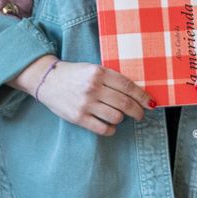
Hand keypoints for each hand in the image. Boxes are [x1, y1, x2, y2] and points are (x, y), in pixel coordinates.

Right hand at [23, 58, 151, 136]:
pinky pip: (103, 128)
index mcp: (99, 73)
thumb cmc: (73, 74)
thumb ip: (111, 78)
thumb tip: (135, 92)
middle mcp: (94, 88)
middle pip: (125, 103)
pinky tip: (110, 125)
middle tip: (140, 114)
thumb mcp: (93, 69)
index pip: (128, 86)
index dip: (142, 96)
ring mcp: (86, 104)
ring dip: (122, 119)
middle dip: (137, 111)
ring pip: (116, 117)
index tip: (149, 102)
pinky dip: (111, 129)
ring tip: (120, 117)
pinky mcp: (78, 117)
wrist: (47, 80)